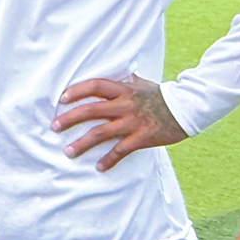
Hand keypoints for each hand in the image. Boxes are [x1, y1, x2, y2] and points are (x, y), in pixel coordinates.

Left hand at [52, 74, 186, 171]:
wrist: (186, 108)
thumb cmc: (160, 95)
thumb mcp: (140, 83)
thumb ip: (124, 80)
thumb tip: (113, 72)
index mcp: (123, 90)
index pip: (95, 86)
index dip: (77, 91)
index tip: (61, 99)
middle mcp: (124, 105)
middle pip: (91, 110)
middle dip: (70, 118)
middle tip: (54, 127)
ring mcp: (132, 122)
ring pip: (101, 132)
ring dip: (83, 143)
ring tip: (68, 152)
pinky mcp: (142, 138)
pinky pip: (121, 150)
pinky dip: (109, 159)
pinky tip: (98, 167)